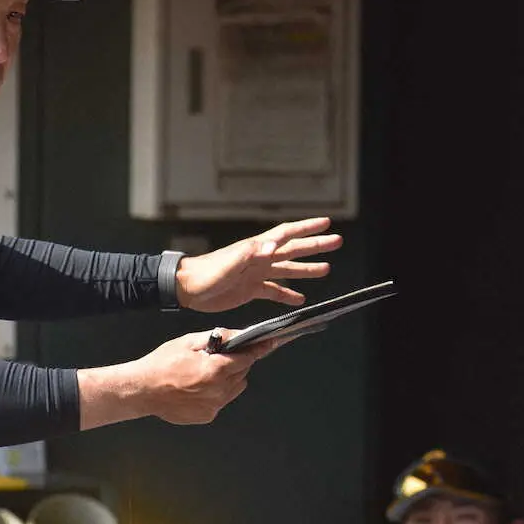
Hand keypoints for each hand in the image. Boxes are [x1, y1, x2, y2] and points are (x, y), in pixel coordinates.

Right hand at [76, 329, 275, 428]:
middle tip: (219, 357)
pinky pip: (221, 401)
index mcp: (214, 370)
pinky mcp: (207, 416)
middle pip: (242, 373)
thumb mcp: (189, 342)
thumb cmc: (161, 364)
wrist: (142, 390)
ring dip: (228, 379)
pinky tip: (198, 387)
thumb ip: (216, 338)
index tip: (271, 343)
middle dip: (236, 363)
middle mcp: (218, 391)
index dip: (260, 349)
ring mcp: (213, 406)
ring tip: (207, 372)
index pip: (246, 358)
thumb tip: (236, 335)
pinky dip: (216, 392)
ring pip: (234, 388)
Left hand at [174, 217, 342, 312]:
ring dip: (306, 270)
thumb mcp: (228, 264)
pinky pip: (274, 291)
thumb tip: (273, 246)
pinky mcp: (249, 289)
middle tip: (336, 242)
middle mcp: (259, 259)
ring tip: (326, 269)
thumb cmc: (205, 274)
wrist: (186, 289)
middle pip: (293, 250)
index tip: (326, 223)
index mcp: (256, 249)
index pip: (286, 234)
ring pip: (287, 270)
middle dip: (315, 246)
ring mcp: (256, 274)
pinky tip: (300, 299)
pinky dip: (287, 295)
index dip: (306, 228)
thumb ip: (250, 254)